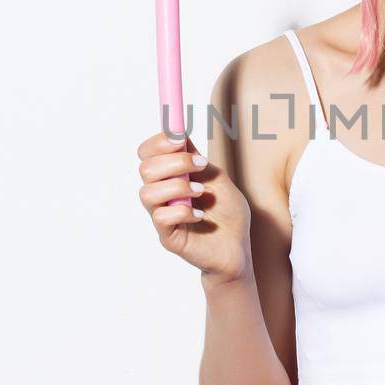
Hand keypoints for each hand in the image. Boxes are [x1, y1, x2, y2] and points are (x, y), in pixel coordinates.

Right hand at [137, 129, 252, 286]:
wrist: (238, 249)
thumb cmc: (228, 215)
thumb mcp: (218, 180)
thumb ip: (198, 161)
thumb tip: (179, 135)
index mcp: (171, 177)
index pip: (148, 154)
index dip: (158, 142)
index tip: (178, 137)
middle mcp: (162, 194)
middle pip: (146, 169)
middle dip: (175, 162)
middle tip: (200, 165)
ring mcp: (162, 215)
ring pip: (147, 193)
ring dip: (177, 187)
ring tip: (200, 193)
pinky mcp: (167, 236)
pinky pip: (161, 217)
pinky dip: (183, 211)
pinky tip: (200, 215)